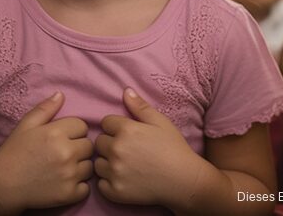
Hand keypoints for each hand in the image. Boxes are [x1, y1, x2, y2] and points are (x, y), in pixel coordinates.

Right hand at [0, 91, 91, 212]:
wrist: (2, 186)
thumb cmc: (13, 153)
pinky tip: (63, 183)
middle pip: (89, 146)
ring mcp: (69, 175)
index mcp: (56, 133)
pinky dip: (77, 187)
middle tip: (62, 154)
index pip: (82, 126)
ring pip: (89, 167)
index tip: (61, 138)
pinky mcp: (70, 195)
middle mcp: (66, 153)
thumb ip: (44, 109)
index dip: (72, 131)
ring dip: (79, 167)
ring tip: (62, 169)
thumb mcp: (25, 126)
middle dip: (78, 148)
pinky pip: (86, 188)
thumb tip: (61, 94)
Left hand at [95, 88, 205, 207]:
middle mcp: (116, 150)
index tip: (128, 135)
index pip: (106, 123)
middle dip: (110, 144)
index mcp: (126, 130)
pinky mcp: (115, 192)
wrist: (184, 181)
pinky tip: (123, 180)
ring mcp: (114, 172)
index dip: (116, 128)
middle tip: (127, 151)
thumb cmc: (174, 149)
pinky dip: (109, 182)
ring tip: (125, 166)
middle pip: (99, 142)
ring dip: (107, 164)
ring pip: (98, 164)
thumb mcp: (160, 122)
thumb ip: (140, 106)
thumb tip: (125, 91)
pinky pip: (100, 184)